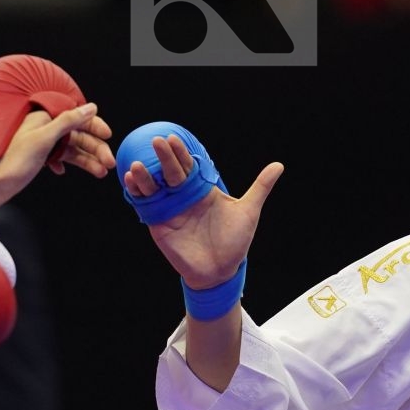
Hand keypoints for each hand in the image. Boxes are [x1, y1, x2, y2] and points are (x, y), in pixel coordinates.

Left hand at [0, 103, 114, 206]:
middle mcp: (43, 127)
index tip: (108, 136)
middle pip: (76, 134)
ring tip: (100, 172)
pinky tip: (63, 171)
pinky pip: (58, 157)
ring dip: (86, 160)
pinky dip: (66, 164)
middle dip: (94, 148)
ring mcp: (40, 143)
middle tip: (109, 163)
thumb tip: (90, 107)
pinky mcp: (36, 157)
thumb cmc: (13, 160)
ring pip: (70, 148)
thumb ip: (68, 121)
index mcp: (43, 116)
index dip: (94, 125)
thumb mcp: (44, 138)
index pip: (76, 116)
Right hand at [122, 133, 282, 288]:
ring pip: (154, 187)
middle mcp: (183, 196)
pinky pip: (145, 206)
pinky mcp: (158, 224)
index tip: (174, 139)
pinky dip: (137, 194)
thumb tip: (279, 165)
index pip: (189, 166)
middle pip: (171, 173)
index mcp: (202, 190)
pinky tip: (131, 182)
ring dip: (145, 176)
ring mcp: (169, 209)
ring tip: (138, 166)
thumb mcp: (248, 211)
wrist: (221, 271)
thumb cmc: (235, 242)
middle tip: (158, 143)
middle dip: (164, 158)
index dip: (181, 153)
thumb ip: (260, 187)